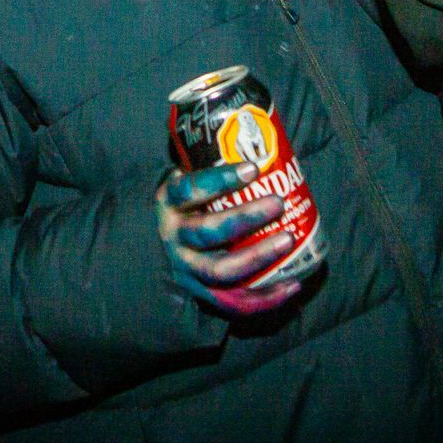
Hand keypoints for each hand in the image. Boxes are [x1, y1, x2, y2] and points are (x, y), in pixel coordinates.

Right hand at [156, 161, 302, 315]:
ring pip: (221, 270)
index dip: (219, 180)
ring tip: (288, 239)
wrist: (150, 247)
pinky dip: (264, 298)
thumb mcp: (183, 183)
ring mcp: (186, 270)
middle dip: (245, 218)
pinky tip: (292, 285)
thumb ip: (209, 168)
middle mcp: (174, 238)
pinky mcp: (201, 294)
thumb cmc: (182, 205)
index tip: (252, 168)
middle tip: (277, 203)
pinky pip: (233, 303)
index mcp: (168, 204)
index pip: (189, 190)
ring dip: (258, 256)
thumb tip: (259, 139)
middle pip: (209, 232)